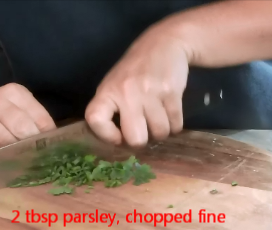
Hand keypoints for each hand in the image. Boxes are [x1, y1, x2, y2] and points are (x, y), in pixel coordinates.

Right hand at [0, 83, 55, 152]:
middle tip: (39, 154)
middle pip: (22, 127)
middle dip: (32, 143)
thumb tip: (53, 140)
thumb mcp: (18, 106)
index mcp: (15, 92)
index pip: (39, 116)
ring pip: (6, 140)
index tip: (53, 145)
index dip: (47, 134)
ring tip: (26, 158)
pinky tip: (9, 158)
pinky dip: (3, 156)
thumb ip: (34, 119)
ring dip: (18, 152)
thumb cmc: (0, 110)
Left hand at [85, 28, 189, 146]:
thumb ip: (112, 110)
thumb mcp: (115, 84)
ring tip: (159, 118)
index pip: (96, 120)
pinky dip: (175, 125)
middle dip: (142, 140)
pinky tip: (170, 113)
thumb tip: (119, 144)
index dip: (106, 135)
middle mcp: (127, 92)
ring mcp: (150, 92)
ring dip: (161, 131)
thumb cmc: (135, 70)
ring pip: (159, 133)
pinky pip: (175, 125)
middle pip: (135, 139)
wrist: (165, 43)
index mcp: (108, 91)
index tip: (118, 136)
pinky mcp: (172, 92)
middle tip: (144, 129)